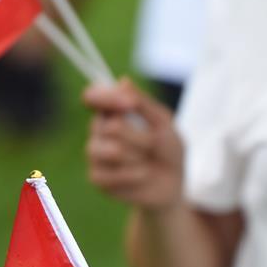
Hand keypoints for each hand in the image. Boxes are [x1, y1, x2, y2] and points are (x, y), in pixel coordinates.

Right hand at [83, 77, 183, 208]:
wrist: (173, 185)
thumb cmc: (168, 151)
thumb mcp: (165, 125)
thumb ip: (145, 104)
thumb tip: (123, 81)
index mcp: (113, 112)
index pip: (93, 96)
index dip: (107, 97)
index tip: (131, 104)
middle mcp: (99, 130)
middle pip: (110, 126)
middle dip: (141, 139)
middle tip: (154, 146)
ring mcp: (96, 154)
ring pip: (110, 151)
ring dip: (138, 157)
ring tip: (147, 162)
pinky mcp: (97, 177)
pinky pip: (109, 174)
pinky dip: (134, 175)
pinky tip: (143, 175)